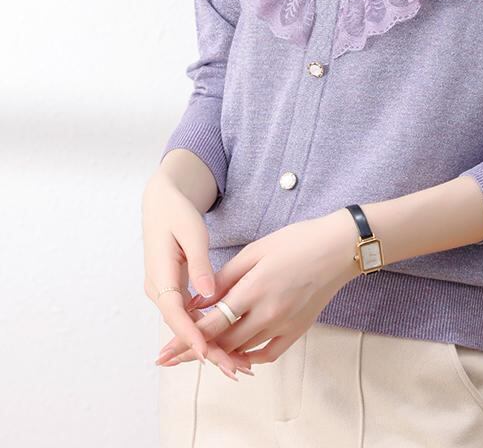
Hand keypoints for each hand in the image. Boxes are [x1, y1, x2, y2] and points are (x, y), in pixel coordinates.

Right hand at [143, 172, 248, 381]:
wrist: (162, 201)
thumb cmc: (177, 212)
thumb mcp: (191, 232)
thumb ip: (199, 263)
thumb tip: (208, 294)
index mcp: (159, 275)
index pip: (174, 313)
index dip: (191, 336)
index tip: (208, 353)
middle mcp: (158, 290)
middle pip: (182, 327)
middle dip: (207, 349)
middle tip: (233, 368)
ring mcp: (165, 292)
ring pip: (186, 325)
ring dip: (209, 343)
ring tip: (235, 363)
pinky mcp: (174, 291)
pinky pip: (189, 316)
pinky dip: (206, 329)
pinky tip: (226, 342)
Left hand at [155, 210, 355, 369]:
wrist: (339, 248)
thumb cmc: (296, 241)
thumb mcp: (256, 250)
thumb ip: (226, 277)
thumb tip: (199, 300)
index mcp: (254, 289)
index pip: (213, 323)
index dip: (186, 338)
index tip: (165, 350)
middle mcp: (268, 313)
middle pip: (224, 344)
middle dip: (195, 352)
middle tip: (172, 358)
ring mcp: (284, 325)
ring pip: (243, 351)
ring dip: (219, 354)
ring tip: (198, 355)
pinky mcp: (298, 331)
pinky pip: (267, 354)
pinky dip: (249, 358)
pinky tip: (236, 355)